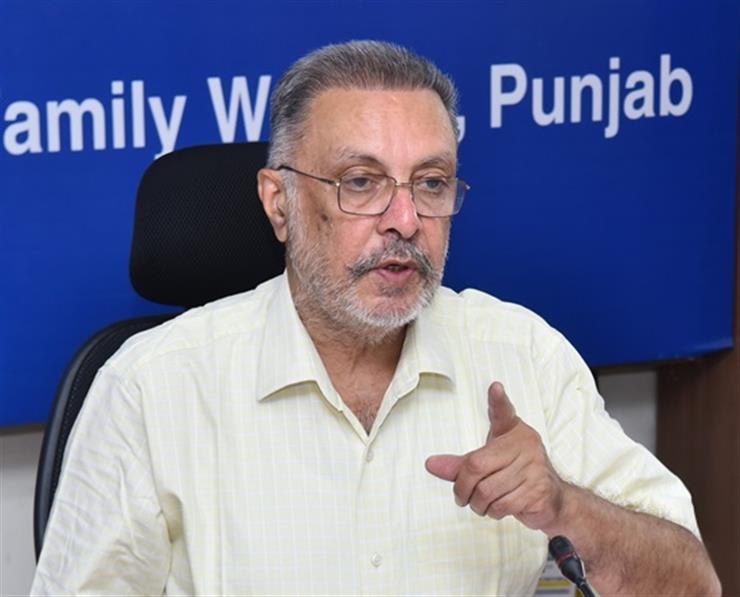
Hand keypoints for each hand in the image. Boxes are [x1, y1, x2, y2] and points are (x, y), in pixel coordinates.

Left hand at [425, 382, 566, 530]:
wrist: (554, 500)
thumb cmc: (517, 475)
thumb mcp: (488, 463)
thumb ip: (460, 465)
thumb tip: (430, 464)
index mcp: (513, 432)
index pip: (504, 413)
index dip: (498, 400)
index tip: (494, 388)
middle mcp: (526, 445)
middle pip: (476, 465)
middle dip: (463, 487)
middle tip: (461, 497)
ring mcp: (534, 467)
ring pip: (487, 490)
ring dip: (477, 503)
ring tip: (480, 504)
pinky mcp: (538, 490)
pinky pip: (502, 504)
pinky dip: (493, 511)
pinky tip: (496, 508)